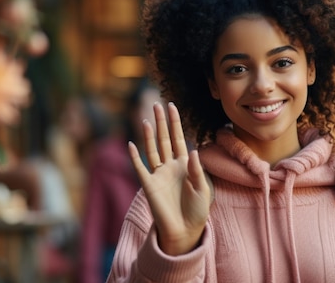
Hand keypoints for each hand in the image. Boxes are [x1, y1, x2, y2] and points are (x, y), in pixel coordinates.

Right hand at [128, 102, 211, 255]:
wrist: (185, 230)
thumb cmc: (197, 210)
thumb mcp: (203, 189)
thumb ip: (197, 170)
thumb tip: (193, 151)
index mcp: (185, 164)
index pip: (178, 138)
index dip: (175, 122)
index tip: (172, 105)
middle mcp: (170, 166)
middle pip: (164, 139)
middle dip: (161, 122)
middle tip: (157, 104)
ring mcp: (158, 174)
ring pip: (152, 150)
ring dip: (150, 135)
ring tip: (148, 120)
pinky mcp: (149, 186)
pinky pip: (140, 168)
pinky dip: (135, 157)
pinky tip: (131, 144)